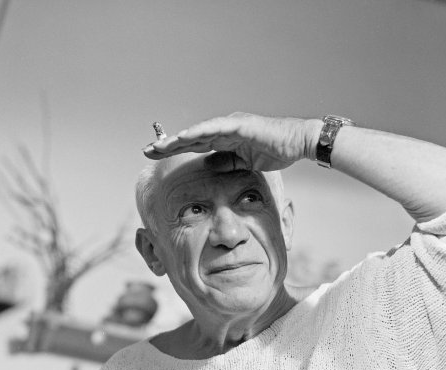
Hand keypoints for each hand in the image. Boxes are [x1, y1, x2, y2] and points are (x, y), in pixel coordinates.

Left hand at [143, 112, 321, 171]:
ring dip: (177, 140)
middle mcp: (224, 129)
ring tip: (158, 146)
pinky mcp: (239, 125)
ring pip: (197, 132)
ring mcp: (230, 125)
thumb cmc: (276, 151)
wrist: (298, 142)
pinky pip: (214, 129)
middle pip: (191, 137)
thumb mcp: (244, 163)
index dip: (176, 151)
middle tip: (147, 151)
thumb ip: (226, 164)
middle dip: (168, 145)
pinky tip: (182, 138)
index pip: (195, 145)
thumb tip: (208, 168)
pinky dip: (197, 133)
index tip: (157, 158)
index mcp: (225, 139)